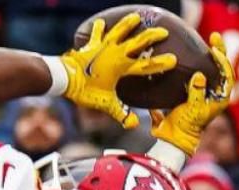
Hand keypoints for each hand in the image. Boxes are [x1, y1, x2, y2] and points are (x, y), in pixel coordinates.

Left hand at [59, 13, 179, 129]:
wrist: (65, 78)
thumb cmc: (86, 90)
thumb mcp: (105, 103)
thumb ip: (120, 113)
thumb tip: (133, 124)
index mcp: (122, 67)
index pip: (146, 66)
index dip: (160, 63)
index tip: (173, 59)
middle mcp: (115, 53)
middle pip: (138, 41)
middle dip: (152, 35)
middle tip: (163, 31)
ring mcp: (103, 46)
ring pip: (119, 31)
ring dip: (127, 24)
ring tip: (136, 16)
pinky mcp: (91, 44)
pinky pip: (96, 34)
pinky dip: (99, 29)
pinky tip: (100, 22)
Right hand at [148, 32, 235, 153]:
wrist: (173, 138)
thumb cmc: (186, 126)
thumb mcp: (193, 109)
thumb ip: (197, 91)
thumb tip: (199, 75)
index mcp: (220, 99)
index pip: (228, 75)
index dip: (223, 61)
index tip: (214, 50)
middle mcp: (214, 94)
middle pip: (221, 69)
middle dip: (219, 52)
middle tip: (214, 37)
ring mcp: (203, 93)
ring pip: (210, 70)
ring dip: (209, 56)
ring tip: (207, 42)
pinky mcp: (191, 93)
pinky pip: (197, 75)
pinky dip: (196, 65)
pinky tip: (191, 55)